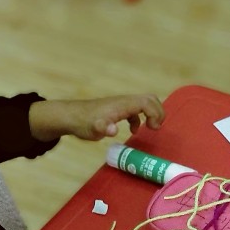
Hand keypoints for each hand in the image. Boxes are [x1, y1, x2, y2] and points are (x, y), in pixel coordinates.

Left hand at [29, 94, 164, 141]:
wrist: (70, 116)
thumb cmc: (83, 123)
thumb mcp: (93, 128)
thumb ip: (103, 128)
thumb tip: (113, 130)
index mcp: (123, 105)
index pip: (147, 102)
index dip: (156, 113)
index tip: (153, 128)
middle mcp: (124, 102)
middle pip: (150, 99)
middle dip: (158, 111)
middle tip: (156, 127)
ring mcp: (121, 105)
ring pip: (144, 103)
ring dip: (152, 114)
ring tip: (151, 128)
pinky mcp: (117, 110)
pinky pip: (136, 110)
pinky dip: (141, 118)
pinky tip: (133, 130)